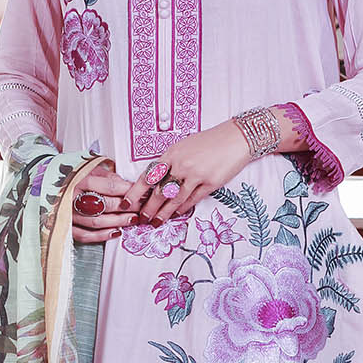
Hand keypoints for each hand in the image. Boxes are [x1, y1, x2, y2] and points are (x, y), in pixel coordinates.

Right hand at [70, 164, 140, 244]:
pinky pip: (85, 236)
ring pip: (97, 222)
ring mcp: (68, 214)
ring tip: (133, 220)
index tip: (142, 193)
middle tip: (141, 208)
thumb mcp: (90, 168)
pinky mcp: (65, 226)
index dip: (128, 191)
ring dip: (118, 222)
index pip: (110, 186)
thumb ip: (109, 177)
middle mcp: (72, 197)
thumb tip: (130, 187)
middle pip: (105, 205)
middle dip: (127, 208)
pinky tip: (116, 232)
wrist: (46, 181)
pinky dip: (102, 236)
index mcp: (79, 179)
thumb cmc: (73, 175)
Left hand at [122, 122, 252, 225]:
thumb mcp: (184, 146)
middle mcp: (182, 165)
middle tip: (142, 219)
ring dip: (164, 214)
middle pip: (159, 192)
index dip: (135, 192)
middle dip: (148, 209)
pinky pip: (192, 200)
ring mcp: (196, 175)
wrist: (235, 138)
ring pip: (174, 200)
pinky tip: (176, 214)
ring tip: (156, 223)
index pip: (148, 176)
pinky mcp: (210, 184)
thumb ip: (170, 162)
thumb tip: (157, 180)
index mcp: (172, 154)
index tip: (127, 203)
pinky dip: (182, 209)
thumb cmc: (209, 142)